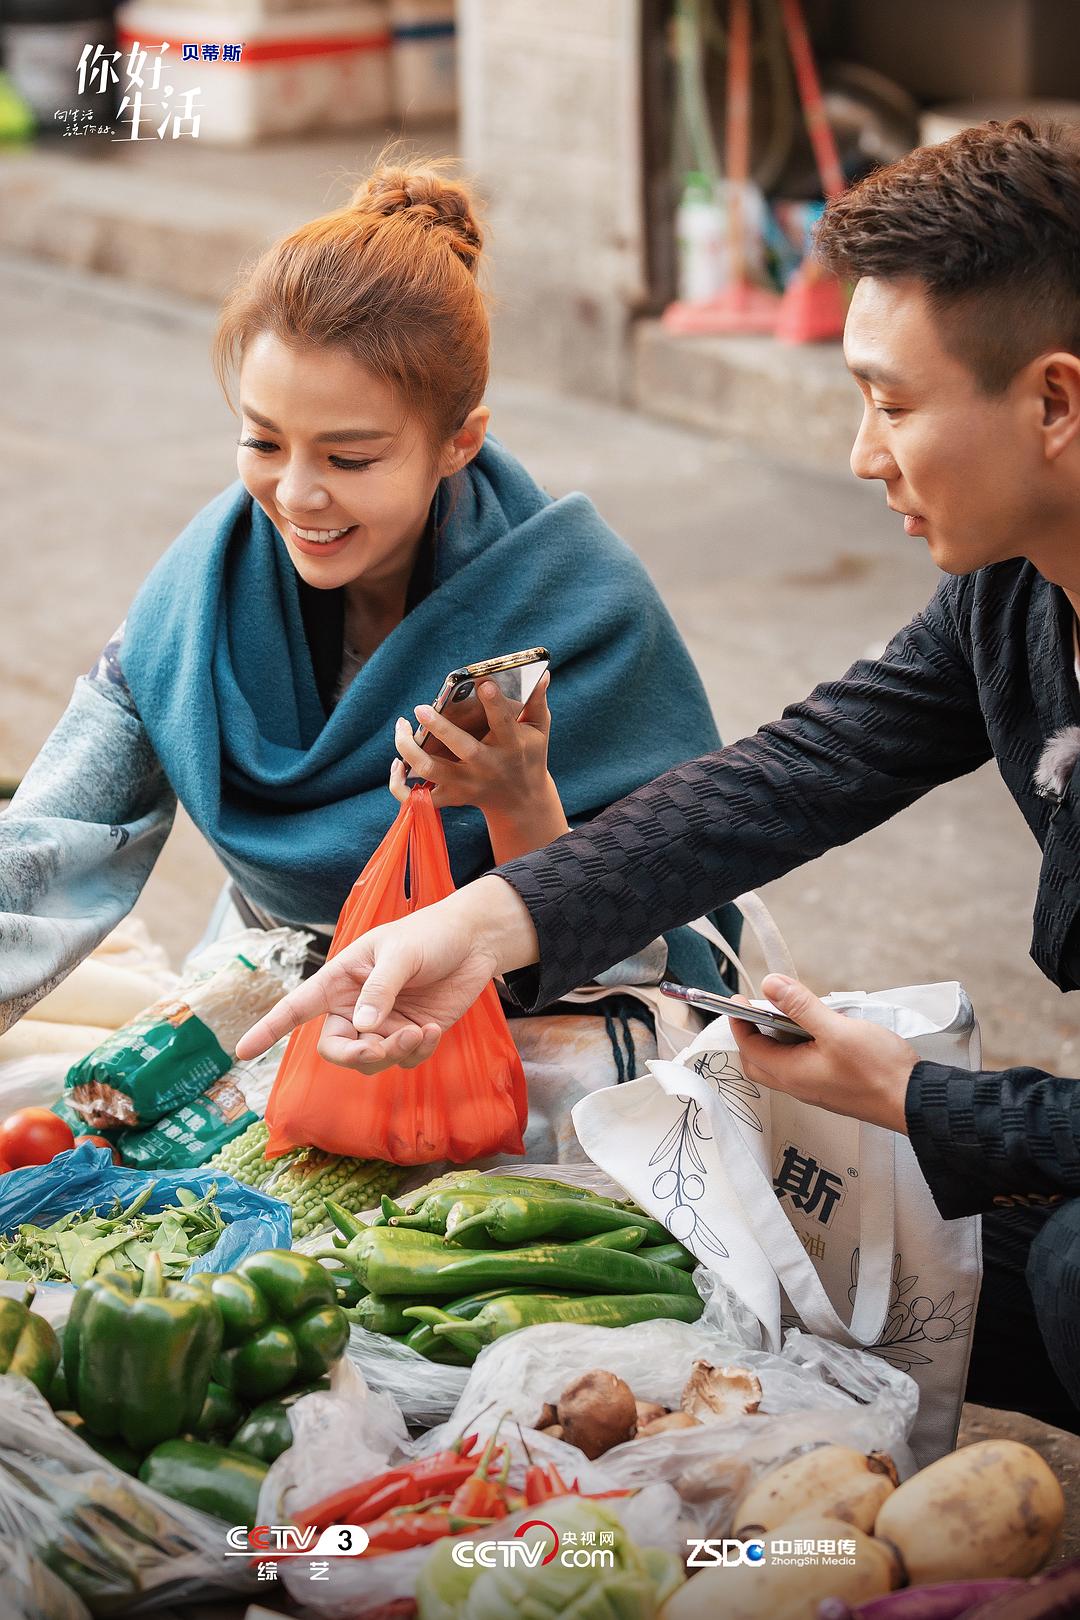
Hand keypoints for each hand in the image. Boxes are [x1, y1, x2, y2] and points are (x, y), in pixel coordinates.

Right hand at [234, 874, 539, 1073]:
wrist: (475, 942)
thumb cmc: (429, 934)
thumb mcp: (400, 954)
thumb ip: (379, 989)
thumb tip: (360, 1027)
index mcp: (341, 978)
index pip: (296, 1007)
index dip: (267, 1029)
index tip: (241, 1052)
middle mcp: (355, 1006)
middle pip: (334, 1048)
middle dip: (353, 1055)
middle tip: (379, 1049)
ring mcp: (383, 1024)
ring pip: (369, 1061)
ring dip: (391, 1053)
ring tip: (416, 1031)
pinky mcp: (410, 1035)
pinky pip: (402, 1061)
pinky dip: (415, 1052)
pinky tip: (430, 1030)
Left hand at [390, 674, 554, 816]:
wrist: (522, 801)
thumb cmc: (528, 755)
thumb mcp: (539, 729)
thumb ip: (537, 701)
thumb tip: (542, 674)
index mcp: (511, 747)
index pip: (504, 723)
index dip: (495, 703)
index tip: (483, 683)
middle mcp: (488, 767)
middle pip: (463, 749)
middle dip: (440, 729)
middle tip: (421, 708)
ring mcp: (467, 784)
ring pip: (432, 770)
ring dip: (410, 751)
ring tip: (402, 726)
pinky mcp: (452, 797)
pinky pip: (418, 798)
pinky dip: (400, 785)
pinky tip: (397, 763)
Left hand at [728, 975, 917, 1133]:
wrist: (915, 1101)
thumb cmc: (879, 1070)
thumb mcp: (837, 1030)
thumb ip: (801, 1007)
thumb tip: (770, 985)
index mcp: (792, 1073)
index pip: (749, 1047)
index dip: (738, 1022)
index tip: (737, 1000)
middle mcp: (798, 1085)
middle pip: (758, 1060)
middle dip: (750, 1034)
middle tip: (756, 1008)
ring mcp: (815, 1088)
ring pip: (780, 1063)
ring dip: (776, 1038)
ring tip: (789, 1011)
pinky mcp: (831, 1087)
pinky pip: (801, 1065)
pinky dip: (797, 1045)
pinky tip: (816, 1028)